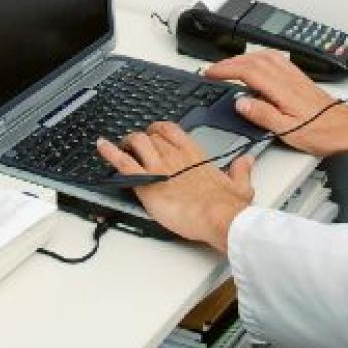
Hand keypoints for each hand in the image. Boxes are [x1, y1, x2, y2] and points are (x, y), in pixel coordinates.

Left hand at [96, 122, 254, 252]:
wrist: (219, 217)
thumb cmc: (228, 205)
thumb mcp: (241, 185)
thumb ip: (241, 170)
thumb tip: (246, 161)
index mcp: (195, 155)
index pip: (172, 131)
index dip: (160, 129)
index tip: (156, 132)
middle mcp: (175, 156)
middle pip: (151, 135)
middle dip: (142, 138)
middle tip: (136, 144)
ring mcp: (159, 167)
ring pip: (136, 142)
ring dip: (127, 142)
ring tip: (121, 146)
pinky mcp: (147, 182)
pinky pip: (123, 162)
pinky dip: (109, 153)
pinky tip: (101, 146)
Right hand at [203, 50, 347, 157]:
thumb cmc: (324, 133)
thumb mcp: (289, 131)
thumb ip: (263, 115)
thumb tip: (241, 102)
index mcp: (282, 90)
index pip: (247, 71)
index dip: (225, 70)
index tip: (210, 73)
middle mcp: (288, 79)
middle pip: (254, 59)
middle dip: (230, 61)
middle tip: (213, 70)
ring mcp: (295, 77)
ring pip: (265, 56)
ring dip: (244, 57)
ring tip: (230, 65)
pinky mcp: (301, 79)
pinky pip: (277, 59)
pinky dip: (260, 57)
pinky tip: (258, 63)